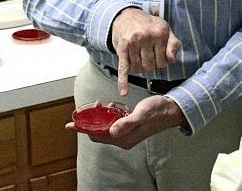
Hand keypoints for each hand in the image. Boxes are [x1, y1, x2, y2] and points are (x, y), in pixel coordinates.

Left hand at [66, 95, 185, 148]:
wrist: (170, 110)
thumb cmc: (157, 111)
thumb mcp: (142, 114)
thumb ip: (127, 123)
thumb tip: (111, 131)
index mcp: (123, 138)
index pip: (96, 136)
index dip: (82, 129)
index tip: (70, 123)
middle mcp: (122, 138)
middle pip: (98, 132)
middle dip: (89, 121)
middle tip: (91, 105)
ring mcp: (125, 133)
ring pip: (104, 127)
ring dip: (98, 117)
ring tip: (99, 104)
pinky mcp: (128, 126)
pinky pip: (111, 123)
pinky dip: (106, 115)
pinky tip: (109, 106)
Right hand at [111, 9, 181, 95]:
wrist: (125, 16)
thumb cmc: (148, 25)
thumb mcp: (165, 29)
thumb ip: (173, 44)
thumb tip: (172, 60)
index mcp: (160, 33)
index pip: (164, 61)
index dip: (161, 61)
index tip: (157, 54)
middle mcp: (146, 37)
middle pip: (151, 66)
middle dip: (150, 65)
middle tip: (147, 55)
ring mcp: (133, 43)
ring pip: (139, 69)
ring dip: (139, 67)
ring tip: (139, 56)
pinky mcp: (122, 49)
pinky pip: (123, 68)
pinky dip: (123, 82)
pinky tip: (124, 92)